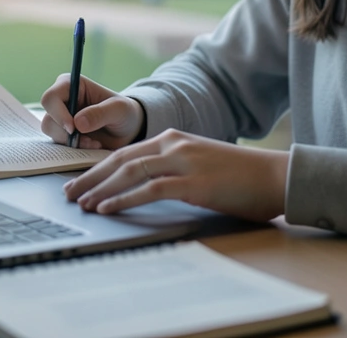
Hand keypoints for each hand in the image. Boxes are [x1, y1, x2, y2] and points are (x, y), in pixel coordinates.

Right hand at [40, 74, 144, 149]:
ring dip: (71, 142)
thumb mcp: (119, 110)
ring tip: (94, 143)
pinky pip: (59, 144)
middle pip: (48, 118)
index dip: (58, 114)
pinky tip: (92, 145)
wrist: (128, 129)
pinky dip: (74, 148)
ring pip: (51, 133)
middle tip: (87, 140)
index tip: (73, 128)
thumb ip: (100, 113)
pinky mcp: (63, 133)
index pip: (50, 97)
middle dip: (65, 133)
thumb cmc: (124, 112)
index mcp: (71, 85)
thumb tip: (77, 123)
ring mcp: (61, 118)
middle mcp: (62, 100)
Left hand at [63, 130, 288, 222]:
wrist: (277, 177)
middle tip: (68, 193)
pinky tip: (108, 209)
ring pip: (129, 172)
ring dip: (101, 189)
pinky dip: (124, 199)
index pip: (126, 151)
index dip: (98, 167)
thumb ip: (175, 170)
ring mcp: (183, 161)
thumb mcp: (202, 166)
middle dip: (90, 177)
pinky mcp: (193, 182)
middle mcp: (174, 144)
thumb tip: (147, 188)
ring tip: (81, 203)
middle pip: (120, 158)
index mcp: (174, 138)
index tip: (79, 181)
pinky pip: (149, 189)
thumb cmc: (243, 177)